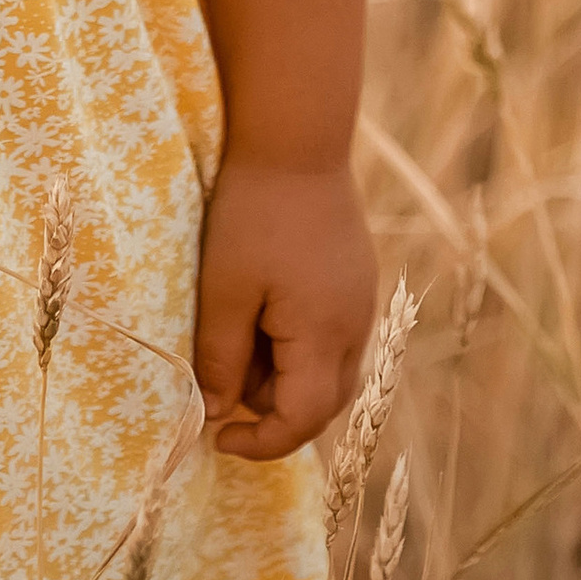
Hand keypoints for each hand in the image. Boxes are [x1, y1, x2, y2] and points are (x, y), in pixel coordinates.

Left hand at [193, 154, 376, 460]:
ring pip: (329, 368)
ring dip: (284, 375)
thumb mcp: (224, 289)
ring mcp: (362, 299)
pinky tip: (263, 309)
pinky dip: (298, 343)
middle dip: (272, 411)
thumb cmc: (253, 212)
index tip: (217, 437)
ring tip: (237, 340)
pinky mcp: (357, 275)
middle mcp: (356, 326)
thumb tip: (218, 413)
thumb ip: (222, 358)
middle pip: (322, 402)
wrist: (297, 137)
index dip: (261, 442)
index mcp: (326, 337)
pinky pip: (333, 333)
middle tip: (223, 388)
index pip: (302, 421)